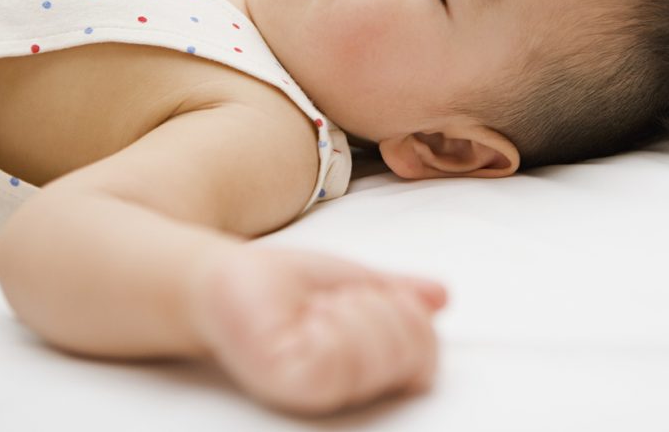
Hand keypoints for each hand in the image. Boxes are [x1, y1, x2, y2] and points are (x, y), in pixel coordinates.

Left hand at [188, 244, 447, 415]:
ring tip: (316, 310)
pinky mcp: (291, 384)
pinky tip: (304, 317)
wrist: (226, 276)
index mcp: (369, 372)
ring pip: (380, 348)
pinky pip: (342, 351)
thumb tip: (441, 296)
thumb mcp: (356, 280)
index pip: (426, 357)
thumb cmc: (285, 285)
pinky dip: (329, 317)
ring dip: (352, 306)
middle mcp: (348, 393)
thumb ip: (399, 293)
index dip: (406, 313)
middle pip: (411, 352)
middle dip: (380, 304)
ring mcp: (321, 393)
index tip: (365, 296)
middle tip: (336, 301)